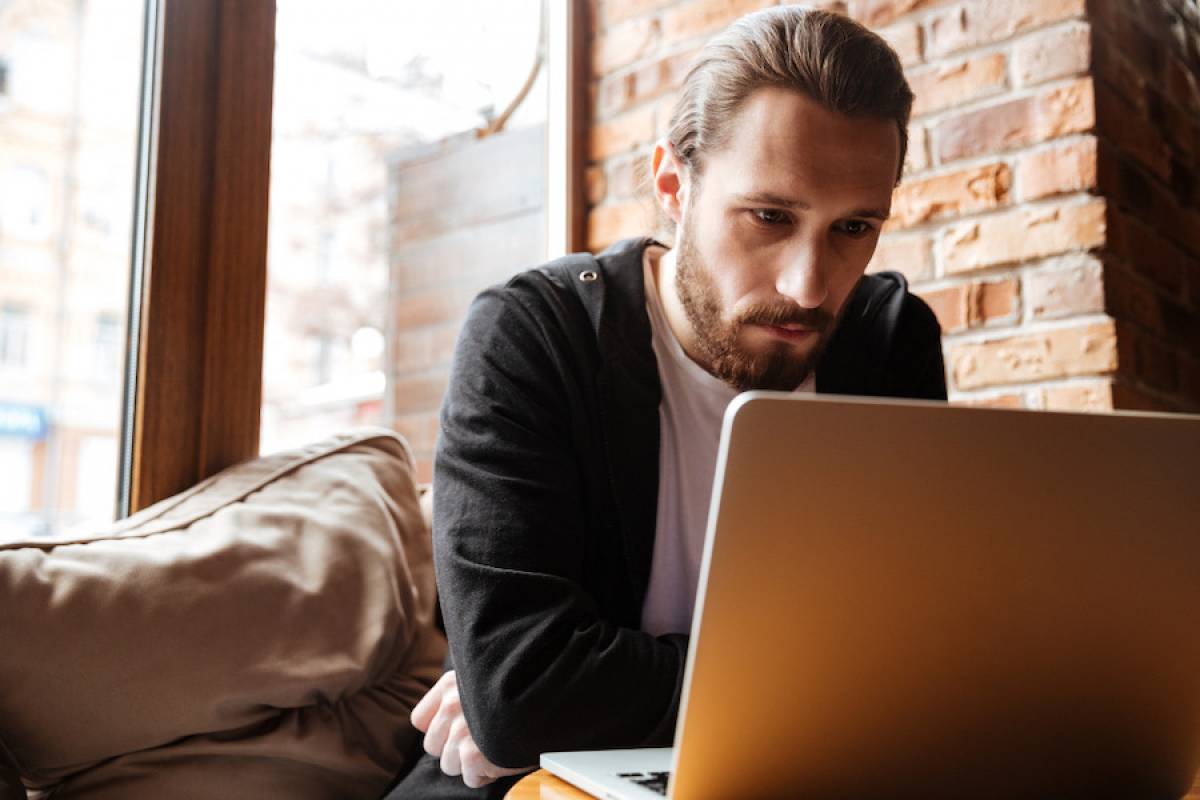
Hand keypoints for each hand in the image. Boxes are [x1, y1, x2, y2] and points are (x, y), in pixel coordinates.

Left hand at [411, 670, 532, 787]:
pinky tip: (502, 754)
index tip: (460, 728)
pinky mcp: (474, 754)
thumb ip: (458, 698)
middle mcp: (451, 705)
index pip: (420, 720)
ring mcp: (461, 730)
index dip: (440, 730)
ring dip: (471, 763)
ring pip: (448, 765)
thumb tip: (438, 727)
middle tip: (481, 739)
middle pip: (432, 746)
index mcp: (450, 684)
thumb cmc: (520, 692)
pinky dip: (487, 773)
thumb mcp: (483, 682)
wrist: (551, 697)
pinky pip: (469, 778)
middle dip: (454, 749)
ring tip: (494, 745)